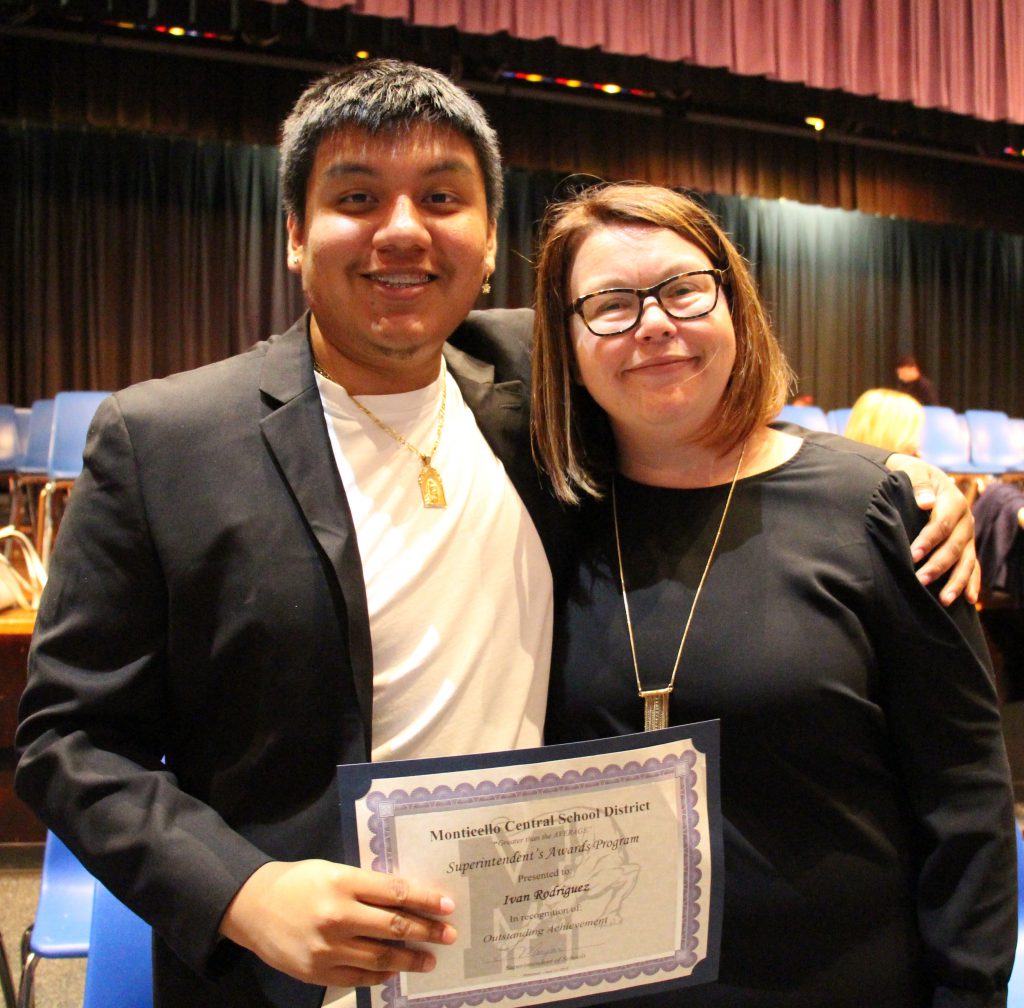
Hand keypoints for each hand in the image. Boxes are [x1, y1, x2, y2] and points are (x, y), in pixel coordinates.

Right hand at [219, 860, 455, 987]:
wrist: (253, 906)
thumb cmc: (300, 882)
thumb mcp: (334, 871)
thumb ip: (367, 886)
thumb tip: (408, 900)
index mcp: (343, 882)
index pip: (396, 893)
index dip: (426, 900)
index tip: (448, 906)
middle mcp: (337, 915)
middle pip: (394, 927)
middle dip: (427, 932)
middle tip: (449, 935)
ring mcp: (327, 948)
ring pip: (380, 956)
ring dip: (410, 959)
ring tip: (429, 960)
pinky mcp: (317, 972)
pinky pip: (359, 977)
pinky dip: (381, 974)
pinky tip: (394, 970)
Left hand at [885, 453, 979, 605]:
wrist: (924, 474)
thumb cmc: (913, 475)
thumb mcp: (913, 472)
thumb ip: (919, 485)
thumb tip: (925, 503)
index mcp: (953, 501)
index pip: (942, 524)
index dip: (928, 540)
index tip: (913, 555)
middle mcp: (965, 520)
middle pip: (954, 546)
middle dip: (938, 565)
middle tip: (920, 581)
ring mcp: (968, 535)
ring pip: (966, 560)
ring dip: (956, 581)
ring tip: (943, 600)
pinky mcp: (967, 545)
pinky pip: (973, 566)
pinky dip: (971, 582)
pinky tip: (969, 600)